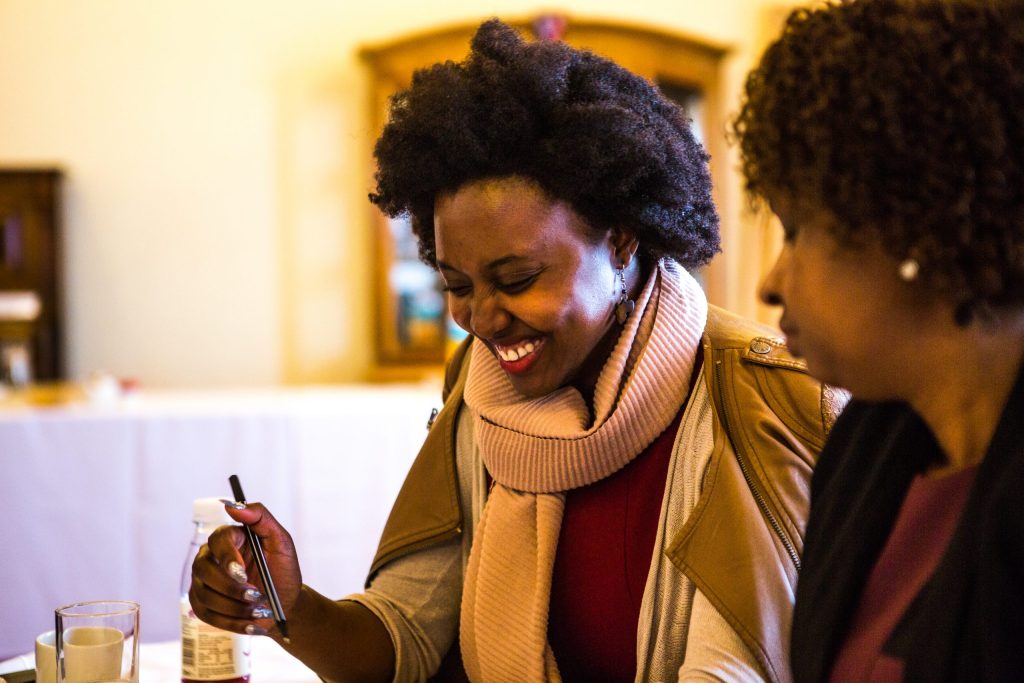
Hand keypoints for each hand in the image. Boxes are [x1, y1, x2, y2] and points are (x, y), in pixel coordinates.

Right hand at [189, 502, 301, 639]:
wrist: (285, 603)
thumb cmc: (282, 570)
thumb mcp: (281, 541)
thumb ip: (261, 517)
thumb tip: (234, 506)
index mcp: (229, 538)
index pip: (218, 540)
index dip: (227, 557)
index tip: (242, 573)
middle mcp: (210, 558)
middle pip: (204, 569)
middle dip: (231, 587)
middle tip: (257, 595)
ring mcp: (203, 582)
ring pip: (205, 595)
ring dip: (235, 607)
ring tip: (260, 610)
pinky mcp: (203, 605)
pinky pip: (208, 616)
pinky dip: (233, 623)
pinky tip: (252, 623)